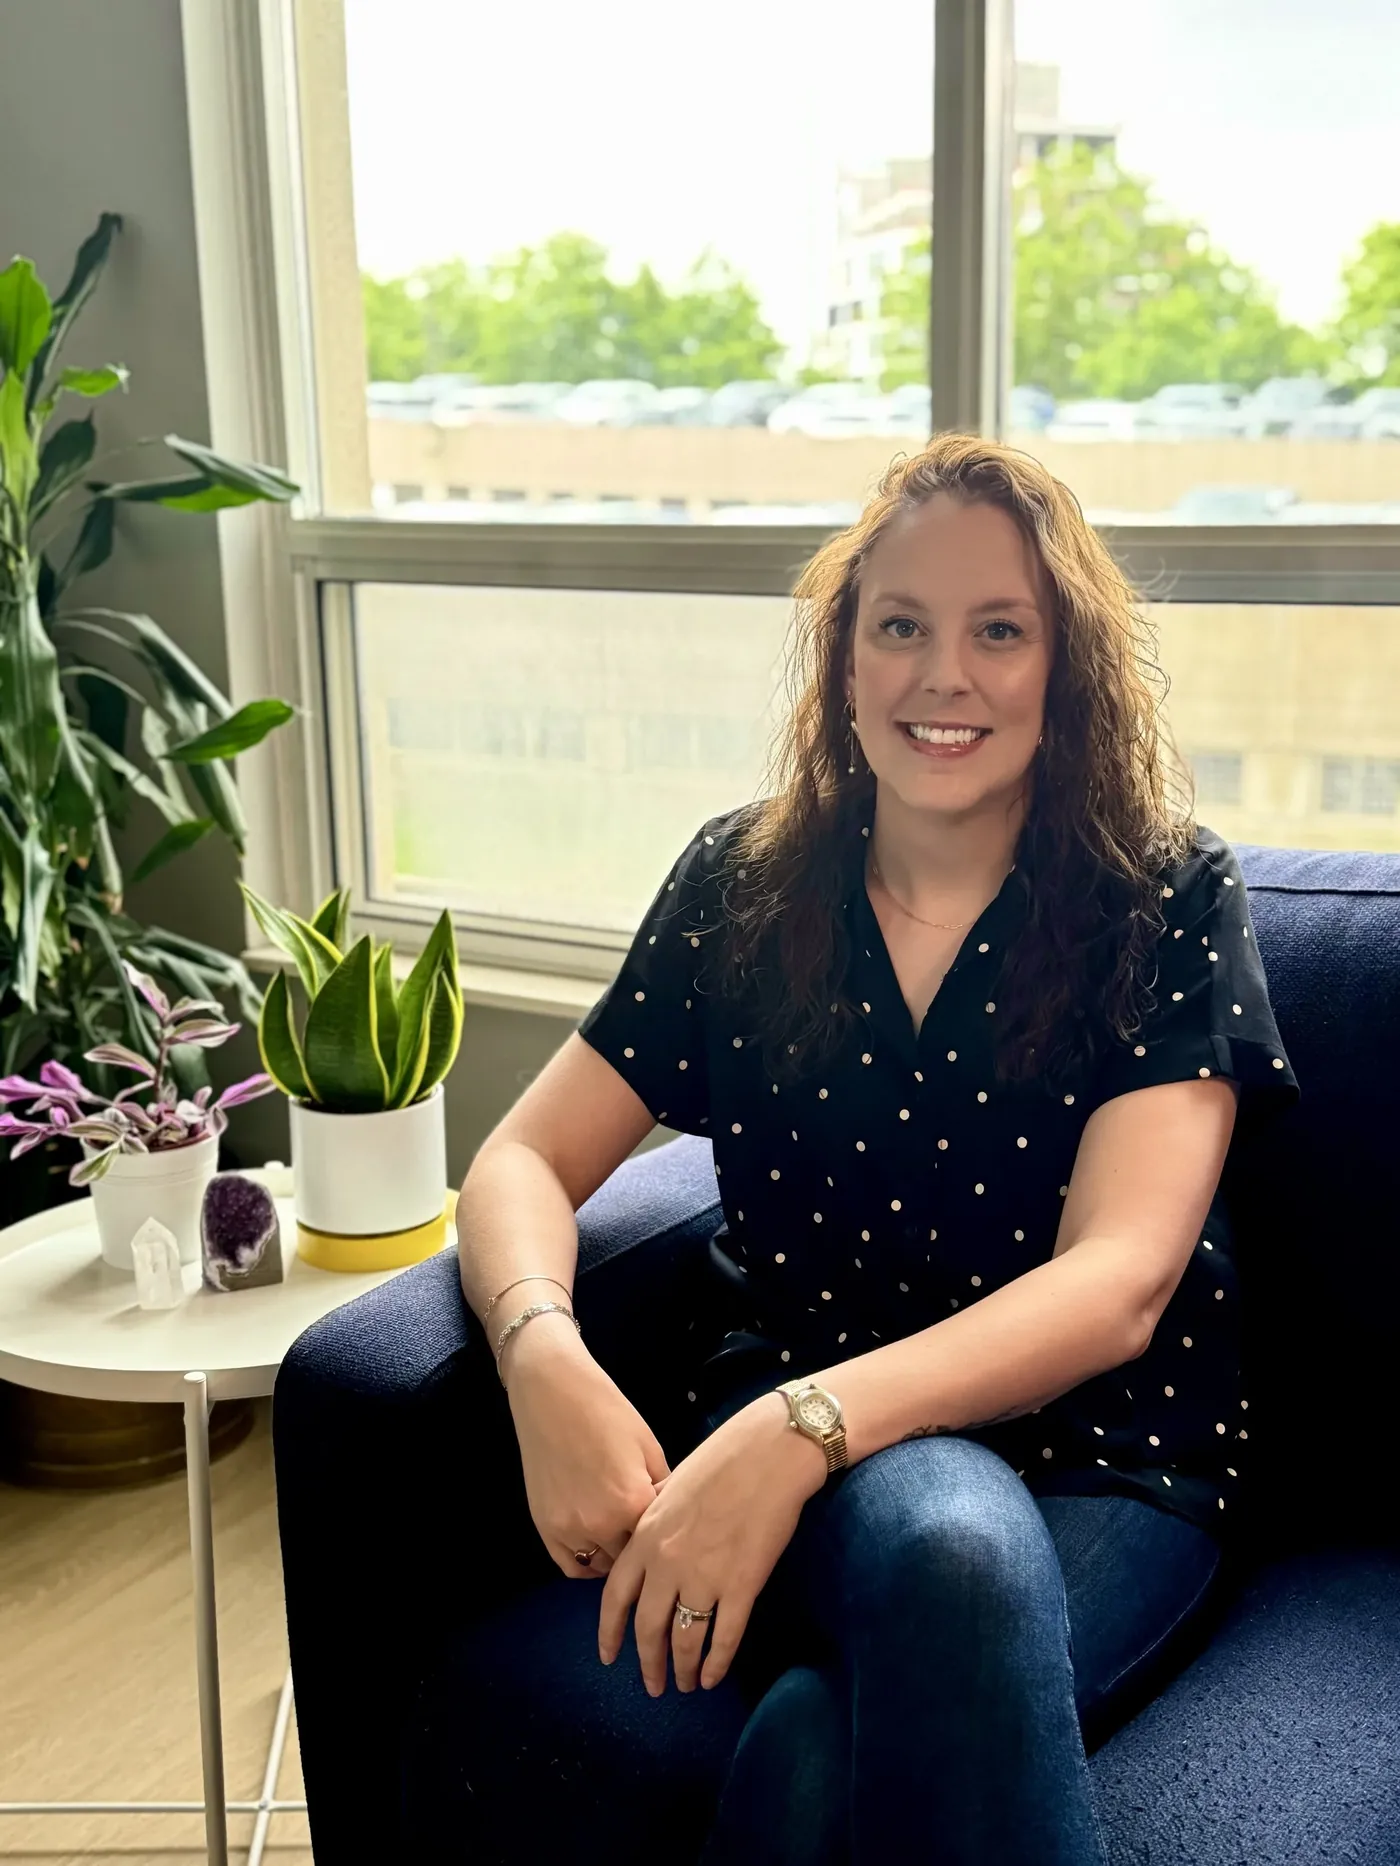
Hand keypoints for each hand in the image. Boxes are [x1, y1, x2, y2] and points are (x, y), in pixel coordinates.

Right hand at [505, 1312, 670, 1578]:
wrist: (551, 1392)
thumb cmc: (606, 1411)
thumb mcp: (649, 1446)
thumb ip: (663, 1487)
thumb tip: (674, 1514)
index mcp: (633, 1502)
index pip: (662, 1539)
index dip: (670, 1531)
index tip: (674, 1525)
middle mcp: (601, 1525)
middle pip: (634, 1558)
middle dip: (644, 1547)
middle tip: (650, 1532)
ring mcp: (568, 1530)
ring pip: (604, 1566)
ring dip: (617, 1557)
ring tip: (625, 1537)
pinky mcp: (544, 1528)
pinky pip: (572, 1564)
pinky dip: (588, 1562)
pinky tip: (600, 1546)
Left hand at [597, 1392, 826, 1694]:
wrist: (770, 1453)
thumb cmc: (723, 1460)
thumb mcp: (672, 1486)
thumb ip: (654, 1521)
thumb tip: (644, 1542)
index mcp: (646, 1535)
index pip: (615, 1598)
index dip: (610, 1633)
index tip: (608, 1658)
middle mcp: (668, 1563)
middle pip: (649, 1629)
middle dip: (649, 1664)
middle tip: (653, 1687)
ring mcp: (705, 1577)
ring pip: (685, 1640)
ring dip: (683, 1669)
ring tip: (686, 1685)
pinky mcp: (742, 1586)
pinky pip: (724, 1638)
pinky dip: (717, 1664)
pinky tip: (714, 1677)